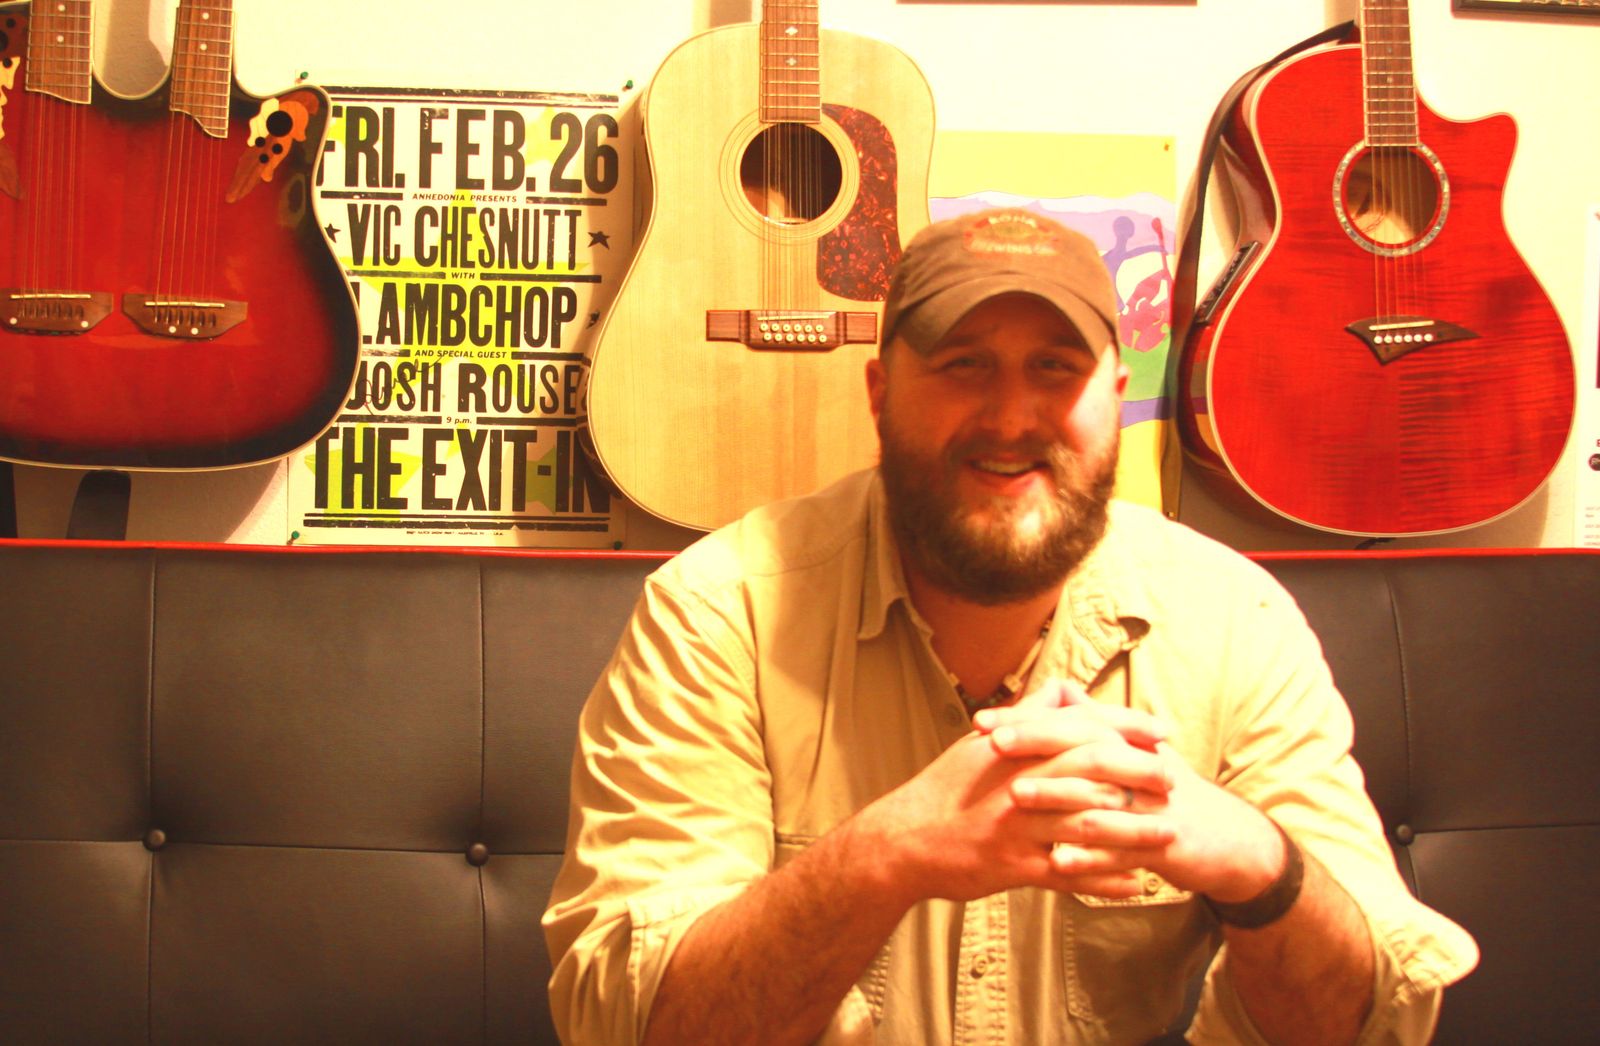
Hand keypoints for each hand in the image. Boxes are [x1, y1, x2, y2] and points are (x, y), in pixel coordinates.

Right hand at [851, 681, 1175, 906]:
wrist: (904, 840)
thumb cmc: (945, 789)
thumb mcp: (980, 743)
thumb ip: (1027, 716)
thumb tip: (1062, 689)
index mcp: (1016, 750)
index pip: (1081, 729)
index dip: (1125, 728)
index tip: (1161, 732)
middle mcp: (1020, 784)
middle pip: (1093, 773)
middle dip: (1140, 775)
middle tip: (1174, 780)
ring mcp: (1018, 827)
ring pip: (1088, 826)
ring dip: (1134, 832)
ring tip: (1170, 834)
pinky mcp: (1014, 868)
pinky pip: (1069, 874)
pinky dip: (1105, 880)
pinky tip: (1136, 884)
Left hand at [980, 682, 1284, 901]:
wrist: (1224, 839)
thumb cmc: (1162, 793)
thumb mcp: (1131, 751)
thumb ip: (1092, 721)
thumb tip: (1055, 689)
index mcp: (1124, 742)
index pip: (1070, 720)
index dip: (1026, 719)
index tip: (981, 722)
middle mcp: (1136, 766)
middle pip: (1082, 747)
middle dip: (1036, 744)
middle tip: (991, 745)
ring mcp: (1149, 807)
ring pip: (1098, 798)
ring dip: (1056, 796)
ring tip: (1016, 797)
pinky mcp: (1162, 845)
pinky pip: (1121, 853)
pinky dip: (1089, 859)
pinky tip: (1057, 863)